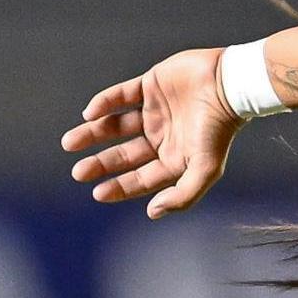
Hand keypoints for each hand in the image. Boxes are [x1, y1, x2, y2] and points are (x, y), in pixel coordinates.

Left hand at [62, 48, 245, 218]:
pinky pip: (120, 96)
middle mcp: (162, 138)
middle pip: (124, 155)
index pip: (140, 178)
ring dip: (93, 134)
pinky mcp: (150, 85)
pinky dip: (103, 103)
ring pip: (116, 126)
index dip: (119, 187)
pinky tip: (90, 114)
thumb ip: (182, 195)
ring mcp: (154, 111)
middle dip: (100, 164)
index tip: (96, 192)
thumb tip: (153, 213)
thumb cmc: (219, 130)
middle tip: (78, 172)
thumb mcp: (205, 169)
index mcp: (174, 159)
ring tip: (70, 143)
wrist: (228, 84)